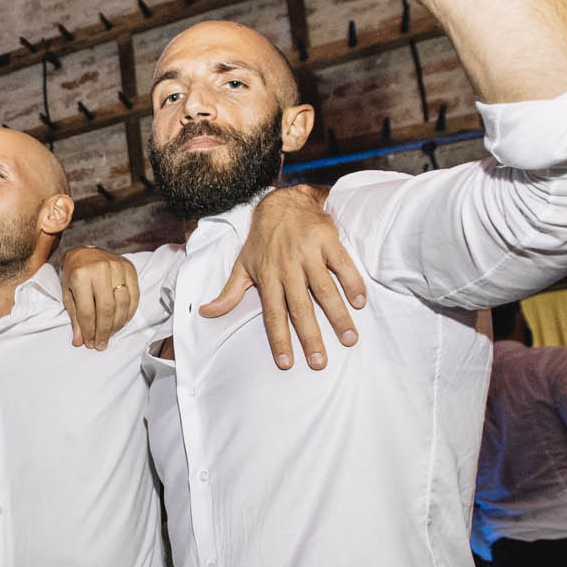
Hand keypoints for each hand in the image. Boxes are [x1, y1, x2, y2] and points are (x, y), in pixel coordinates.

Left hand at [61, 247, 137, 349]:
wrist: (84, 252)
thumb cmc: (73, 274)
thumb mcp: (68, 294)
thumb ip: (75, 318)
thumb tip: (79, 341)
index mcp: (80, 275)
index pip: (87, 311)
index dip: (89, 331)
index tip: (90, 343)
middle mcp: (100, 270)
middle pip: (107, 309)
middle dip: (104, 331)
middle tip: (101, 344)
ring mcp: (117, 267)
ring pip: (122, 304)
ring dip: (117, 325)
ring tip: (110, 335)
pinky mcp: (129, 267)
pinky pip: (134, 296)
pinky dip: (129, 313)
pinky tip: (121, 322)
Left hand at [199, 185, 366, 369]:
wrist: (282, 203)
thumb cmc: (262, 240)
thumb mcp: (242, 265)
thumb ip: (229, 293)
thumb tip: (206, 313)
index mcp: (267, 277)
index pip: (272, 314)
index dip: (279, 339)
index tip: (287, 363)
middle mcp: (287, 267)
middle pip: (300, 308)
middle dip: (310, 337)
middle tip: (320, 363)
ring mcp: (308, 253)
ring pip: (324, 289)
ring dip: (338, 316)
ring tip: (349, 339)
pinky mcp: (327, 240)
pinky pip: (342, 265)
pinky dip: (352, 283)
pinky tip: (359, 302)